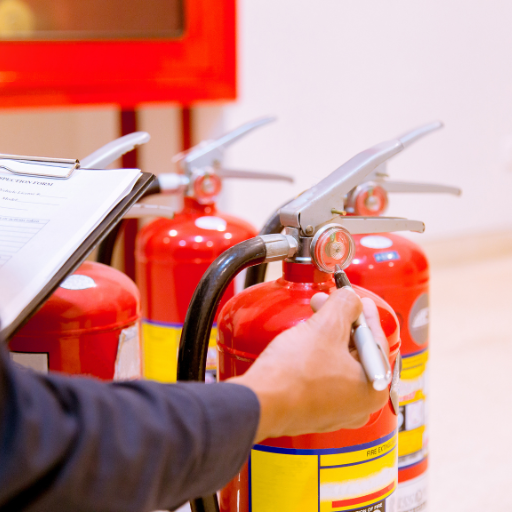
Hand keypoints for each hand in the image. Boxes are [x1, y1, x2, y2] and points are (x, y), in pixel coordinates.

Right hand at [229, 288, 389, 441]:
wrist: (259, 403)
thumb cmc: (295, 375)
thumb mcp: (326, 328)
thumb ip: (345, 305)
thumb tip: (351, 298)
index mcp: (373, 389)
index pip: (375, 341)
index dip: (364, 314)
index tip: (357, 299)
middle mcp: (359, 406)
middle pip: (357, 352)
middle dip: (341, 322)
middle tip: (329, 303)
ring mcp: (336, 411)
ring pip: (338, 363)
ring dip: (327, 336)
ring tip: (313, 318)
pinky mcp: (313, 411)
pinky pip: (323, 377)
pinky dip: (317, 355)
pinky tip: (305, 342)